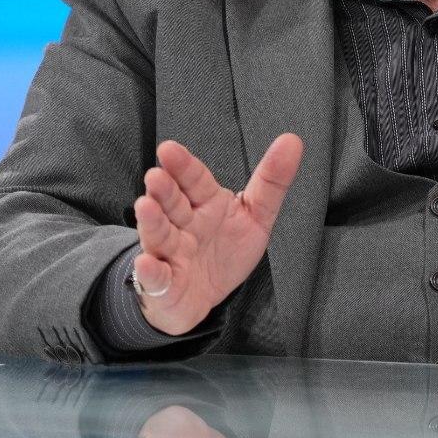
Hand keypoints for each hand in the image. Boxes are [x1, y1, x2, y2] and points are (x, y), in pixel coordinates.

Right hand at [130, 136, 302, 336]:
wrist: (203, 296)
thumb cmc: (225, 251)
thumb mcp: (257, 215)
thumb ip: (272, 181)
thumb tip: (291, 141)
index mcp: (206, 204)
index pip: (194, 180)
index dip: (183, 166)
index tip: (170, 149)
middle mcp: (184, 225)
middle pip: (172, 203)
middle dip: (164, 189)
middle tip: (156, 175)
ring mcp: (171, 253)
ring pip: (159, 235)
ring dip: (152, 222)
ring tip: (146, 206)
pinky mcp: (164, 284)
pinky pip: (155, 277)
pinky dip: (149, 271)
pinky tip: (146, 263)